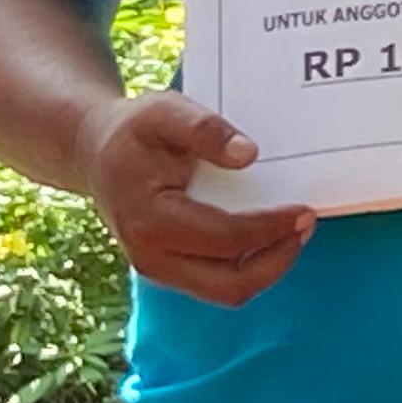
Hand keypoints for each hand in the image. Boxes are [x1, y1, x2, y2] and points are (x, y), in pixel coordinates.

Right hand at [82, 93, 313, 306]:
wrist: (95, 152)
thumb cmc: (134, 130)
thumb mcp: (164, 111)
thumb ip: (204, 128)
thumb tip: (248, 155)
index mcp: (151, 221)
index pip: (225, 239)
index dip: (270, 229)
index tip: (304, 210)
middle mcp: (151, 257)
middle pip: (229, 286)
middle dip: (277, 261)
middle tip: (306, 226)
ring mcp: (158, 269)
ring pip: (225, 292)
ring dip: (268, 267)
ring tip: (295, 231)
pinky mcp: (169, 269)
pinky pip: (217, 281)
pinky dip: (250, 265)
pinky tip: (270, 235)